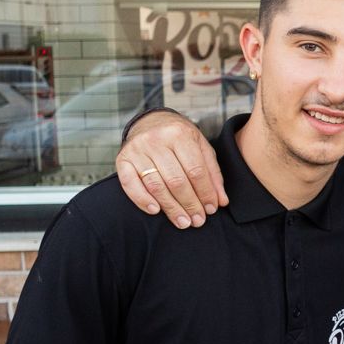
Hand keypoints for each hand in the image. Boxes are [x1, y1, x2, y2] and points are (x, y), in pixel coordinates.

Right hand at [115, 111, 226, 227]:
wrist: (151, 121)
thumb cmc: (180, 139)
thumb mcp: (201, 147)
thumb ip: (212, 174)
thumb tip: (221, 201)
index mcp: (180, 134)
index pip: (196, 170)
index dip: (205, 193)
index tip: (211, 209)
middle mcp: (156, 140)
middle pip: (176, 180)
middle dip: (189, 204)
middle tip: (198, 221)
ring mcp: (137, 149)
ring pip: (156, 185)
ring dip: (171, 207)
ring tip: (183, 222)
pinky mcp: (122, 159)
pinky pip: (130, 184)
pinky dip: (142, 200)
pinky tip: (155, 211)